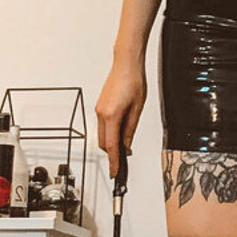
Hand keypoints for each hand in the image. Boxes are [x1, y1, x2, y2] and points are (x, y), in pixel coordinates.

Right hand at [95, 56, 145, 177]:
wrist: (126, 64)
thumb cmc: (133, 81)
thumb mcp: (137, 109)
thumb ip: (130, 130)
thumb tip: (127, 146)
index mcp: (111, 115)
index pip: (112, 146)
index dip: (114, 162)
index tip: (115, 172)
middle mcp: (101, 114)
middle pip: (105, 143)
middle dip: (113, 154)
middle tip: (123, 163)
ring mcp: (99, 110)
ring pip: (103, 135)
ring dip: (112, 144)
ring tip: (125, 148)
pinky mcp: (100, 106)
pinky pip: (103, 126)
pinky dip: (110, 134)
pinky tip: (120, 134)